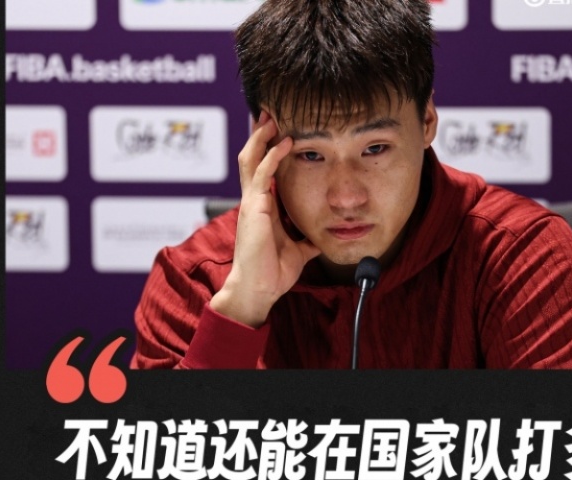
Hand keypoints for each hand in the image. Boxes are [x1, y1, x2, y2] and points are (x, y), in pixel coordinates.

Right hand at [210, 111, 320, 326]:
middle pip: (251, 158)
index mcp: (261, 208)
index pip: (261, 170)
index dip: (267, 150)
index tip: (278, 131)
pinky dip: (273, 156)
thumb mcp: (297, 250)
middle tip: (270, 113)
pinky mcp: (253, 208)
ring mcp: (251, 203)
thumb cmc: (271, 273)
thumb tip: (320, 238)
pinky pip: (262, 174)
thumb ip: (305, 240)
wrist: (258, 290)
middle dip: (259, 134)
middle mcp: (253, 201)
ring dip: (262, 137)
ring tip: (272, 117)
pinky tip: (285, 143)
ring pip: (251, 159)